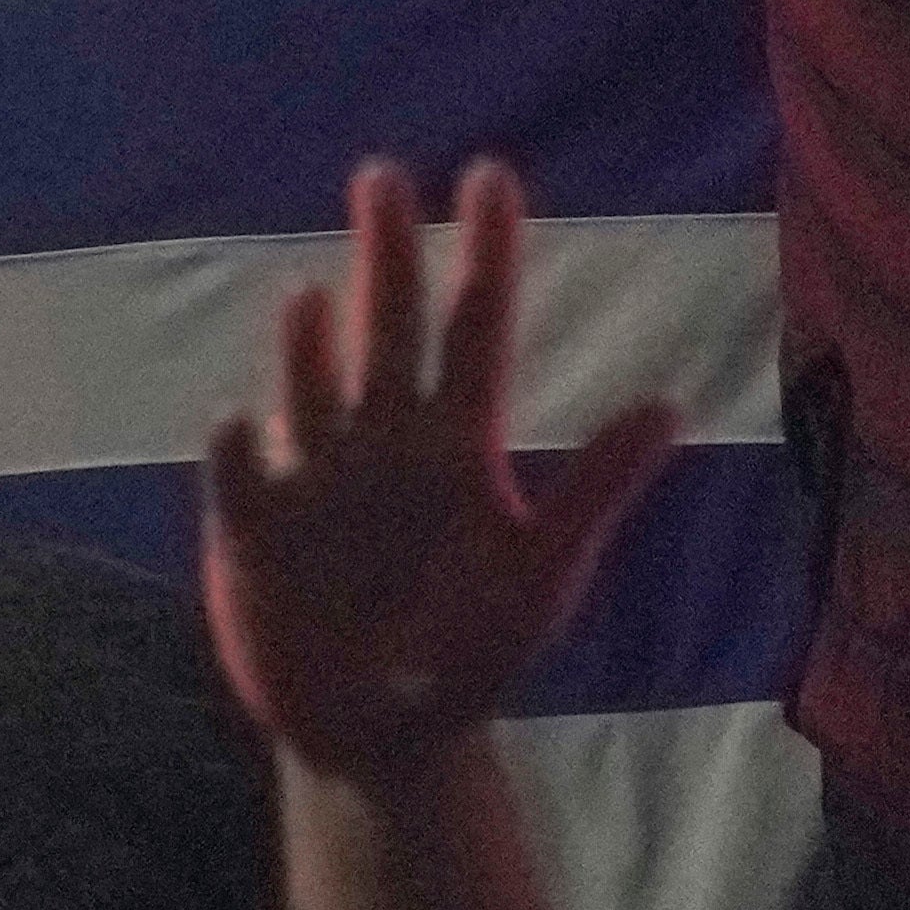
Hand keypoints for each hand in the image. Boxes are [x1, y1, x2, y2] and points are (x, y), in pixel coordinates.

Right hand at [202, 157, 686, 780]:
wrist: (382, 735)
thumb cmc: (471, 650)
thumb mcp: (543, 574)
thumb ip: (596, 490)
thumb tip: (668, 405)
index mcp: (457, 444)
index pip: (475, 327)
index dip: (485, 251)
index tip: (490, 174)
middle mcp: (383, 441)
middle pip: (386, 329)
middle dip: (386, 254)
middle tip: (382, 176)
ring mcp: (316, 479)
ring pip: (312, 391)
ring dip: (311, 348)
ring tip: (314, 299)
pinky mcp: (256, 530)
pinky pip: (243, 477)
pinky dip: (241, 450)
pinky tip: (244, 422)